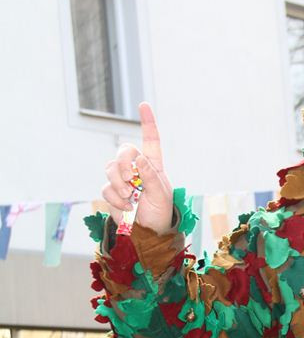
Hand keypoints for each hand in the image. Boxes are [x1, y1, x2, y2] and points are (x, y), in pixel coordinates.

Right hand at [101, 103, 174, 232]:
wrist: (148, 233)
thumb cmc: (160, 213)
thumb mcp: (161, 195)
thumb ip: (151, 177)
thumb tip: (139, 159)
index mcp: (153, 165)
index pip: (150, 140)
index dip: (147, 122)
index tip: (143, 105)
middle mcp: (136, 169)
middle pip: (123, 151)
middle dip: (124, 164)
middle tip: (131, 180)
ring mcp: (122, 179)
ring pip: (110, 169)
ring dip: (119, 184)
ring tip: (131, 198)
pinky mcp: (112, 192)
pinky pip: (106, 188)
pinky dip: (116, 199)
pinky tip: (127, 208)